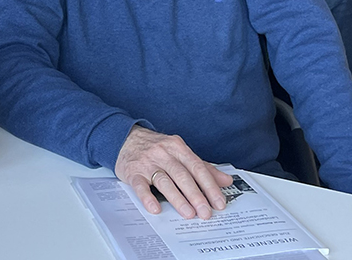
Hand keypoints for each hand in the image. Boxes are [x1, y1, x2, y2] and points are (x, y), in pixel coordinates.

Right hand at [115, 125, 232, 219]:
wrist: (125, 138)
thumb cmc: (156, 148)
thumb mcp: (180, 152)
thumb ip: (202, 167)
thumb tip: (226, 180)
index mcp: (178, 147)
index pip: (197, 167)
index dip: (210, 186)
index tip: (219, 203)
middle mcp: (163, 153)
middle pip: (182, 175)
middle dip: (196, 195)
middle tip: (205, 212)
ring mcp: (147, 162)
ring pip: (165, 181)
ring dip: (177, 198)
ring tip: (188, 213)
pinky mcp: (133, 172)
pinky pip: (141, 185)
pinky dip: (148, 197)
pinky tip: (155, 208)